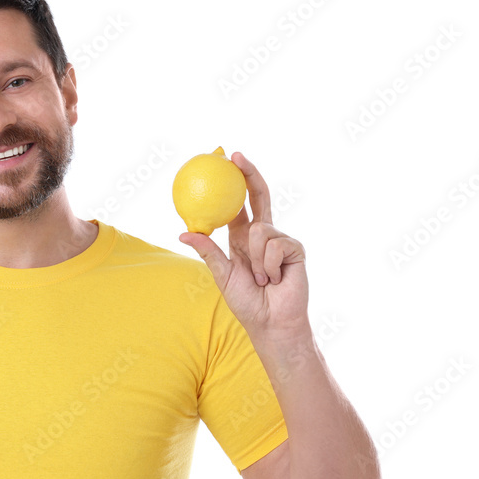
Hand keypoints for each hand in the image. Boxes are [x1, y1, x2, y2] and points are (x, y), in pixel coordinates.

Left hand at [178, 151, 307, 335]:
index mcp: (242, 238)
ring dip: (256, 260)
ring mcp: (281, 240)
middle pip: (259, 196)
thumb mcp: (222, 275)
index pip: (237, 205)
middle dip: (249, 174)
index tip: (223, 161)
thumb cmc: (246, 302)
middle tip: (236, 156)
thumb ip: (208, 251)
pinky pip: (275, 246)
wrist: (272, 322)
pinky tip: (275, 279)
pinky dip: (269, 266)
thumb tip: (183, 232)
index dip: (233, 184)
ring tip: (262, 279)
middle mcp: (262, 235)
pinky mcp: (295, 249)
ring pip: (261, 230)